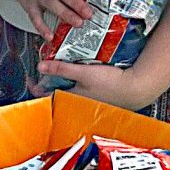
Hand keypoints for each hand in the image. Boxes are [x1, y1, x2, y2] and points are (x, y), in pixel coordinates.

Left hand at [36, 55, 163, 111]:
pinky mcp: (98, 96)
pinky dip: (77, 80)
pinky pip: (82, 88)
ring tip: (63, 67)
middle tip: (47, 68)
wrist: (137, 88)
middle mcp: (78, 103)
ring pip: (70, 90)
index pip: (46, 95)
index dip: (37, 86)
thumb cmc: (112, 84)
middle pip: (57, 91)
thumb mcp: (84, 72)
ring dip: (65, 79)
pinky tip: (81, 71)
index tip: (31, 78)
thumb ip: (61, 68)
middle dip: (51, 80)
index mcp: (72, 99)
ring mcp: (88, 101)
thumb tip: (40, 66)